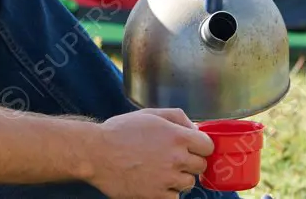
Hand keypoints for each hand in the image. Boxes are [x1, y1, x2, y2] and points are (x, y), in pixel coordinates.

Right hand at [84, 108, 213, 198]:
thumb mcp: (151, 114)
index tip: (193, 147)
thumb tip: (195, 130)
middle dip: (190, 161)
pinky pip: (175, 198)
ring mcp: (167, 179)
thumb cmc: (121, 131)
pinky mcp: (156, 196)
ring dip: (179, 178)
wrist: (97, 153)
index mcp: (177, 136)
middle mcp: (176, 158)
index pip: (208, 146)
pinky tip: (155, 182)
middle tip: (174, 158)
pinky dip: (168, 192)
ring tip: (161, 170)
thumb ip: (177, 117)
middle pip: (201, 166)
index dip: (201, 146)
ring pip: (189, 183)